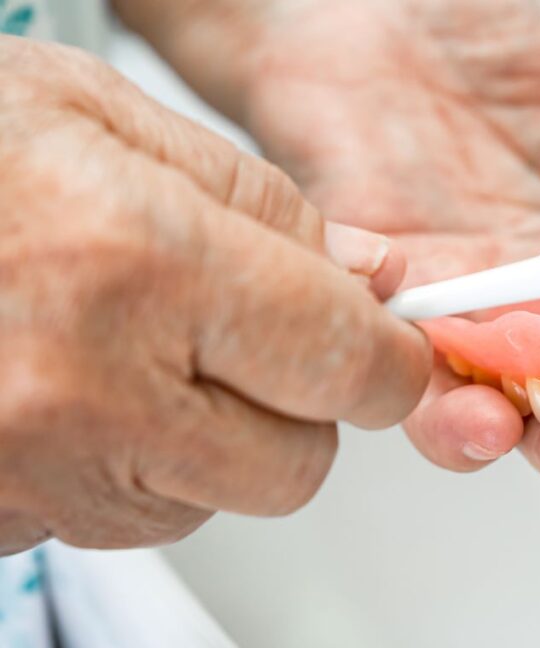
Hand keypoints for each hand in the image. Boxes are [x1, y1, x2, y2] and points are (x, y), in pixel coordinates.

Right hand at [0, 37, 430, 553]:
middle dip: (300, 408)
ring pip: (211, 500)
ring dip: (209, 438)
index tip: (386, 352)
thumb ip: (261, 203)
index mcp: (138, 263)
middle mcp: (84, 389)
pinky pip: (121, 518)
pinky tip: (73, 387)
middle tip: (248, 340)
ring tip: (131, 348)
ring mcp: (29, 471)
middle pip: (296, 464)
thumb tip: (366, 278)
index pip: (347, 364)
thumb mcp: (108, 119)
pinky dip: (129, 465)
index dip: (388, 362)